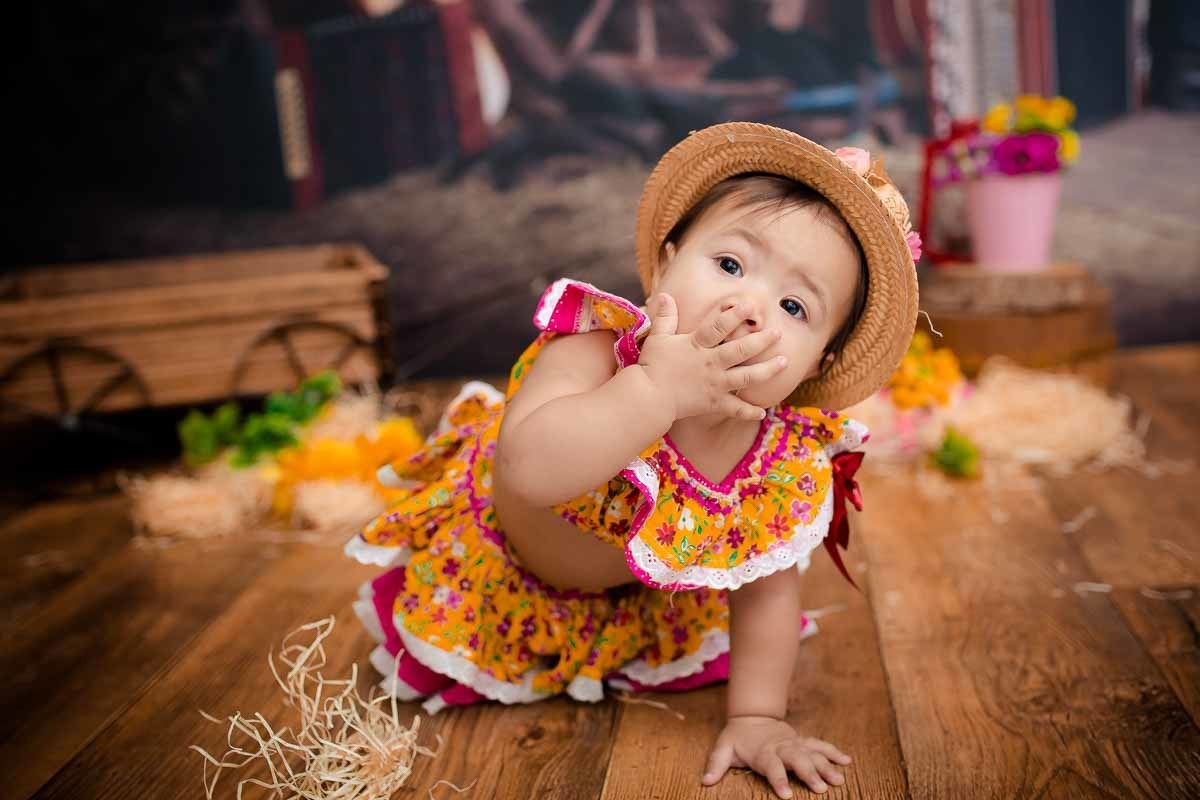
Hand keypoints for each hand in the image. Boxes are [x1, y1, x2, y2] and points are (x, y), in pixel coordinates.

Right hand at [637, 293, 786, 421]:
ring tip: (784, 362)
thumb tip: (664, 295)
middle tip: (778, 333)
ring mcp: (715, 384)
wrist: (649, 398)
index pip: (719, 327)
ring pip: (747, 376)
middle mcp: (711, 363)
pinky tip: (763, 412)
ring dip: (767, 370)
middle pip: (741, 350)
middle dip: (761, 341)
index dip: (735, 315)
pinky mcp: (714, 403)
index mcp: (697, 345)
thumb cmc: (651, 366)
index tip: (750, 305)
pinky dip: (748, 411)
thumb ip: (665, 317)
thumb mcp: (658, 338)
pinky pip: (735, 409)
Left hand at [702, 715, 851, 797]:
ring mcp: (794, 744)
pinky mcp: (802, 741)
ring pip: (813, 753)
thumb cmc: (737, 738)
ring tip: (838, 780)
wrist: (751, 716)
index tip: (787, 796)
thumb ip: (715, 765)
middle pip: (798, 760)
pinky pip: (820, 745)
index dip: (778, 780)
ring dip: (826, 765)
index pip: (772, 767)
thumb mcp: (723, 749)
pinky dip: (833, 752)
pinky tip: (847, 761)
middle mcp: (782, 748)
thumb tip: (705, 781)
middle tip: (821, 789)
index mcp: (763, 753)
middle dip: (809, 773)